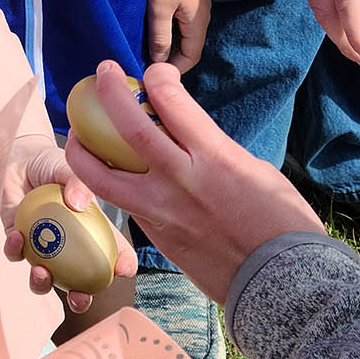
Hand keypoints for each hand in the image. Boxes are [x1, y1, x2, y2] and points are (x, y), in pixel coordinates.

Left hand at [1, 132, 133, 310]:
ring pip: (45, 279)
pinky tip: (16, 237)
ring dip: (43, 283)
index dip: (123, 265)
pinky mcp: (17, 243)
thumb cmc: (50, 163)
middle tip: (79, 297)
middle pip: (80, 282)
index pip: (113, 252)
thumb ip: (78, 181)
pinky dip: (15, 250)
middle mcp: (69, 246)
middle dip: (81, 298)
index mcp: (91, 230)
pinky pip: (15, 255)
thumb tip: (78, 204)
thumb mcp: (69, 166)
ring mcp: (43, 248)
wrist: (17, 158)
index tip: (125, 270)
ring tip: (41, 271)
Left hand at [49, 61, 319, 303]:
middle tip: (103, 73)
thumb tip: (188, 137)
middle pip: (128, 129)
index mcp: (214, 158)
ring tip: (77, 135)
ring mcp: (162, 213)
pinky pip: (124, 205)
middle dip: (110, 93)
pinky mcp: (156, 239)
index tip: (155, 74)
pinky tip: (110, 176)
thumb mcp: (255, 171)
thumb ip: (215, 151)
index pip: (171, 102)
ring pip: (103, 178)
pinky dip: (111, 185)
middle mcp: (180, 182)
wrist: (281, 285)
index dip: (158, 77)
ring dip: (83, 151)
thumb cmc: (281, 223)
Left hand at [146, 0, 208, 70]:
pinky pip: (179, 17)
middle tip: (144, 63)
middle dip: (169, 58)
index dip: (173, 70)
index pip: (192, 57)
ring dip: (166, 41)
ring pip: (183, 31)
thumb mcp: (158, 7)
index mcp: (199, 21)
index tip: (150, 75)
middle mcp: (202, 13)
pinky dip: (166, 26)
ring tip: (144, 47)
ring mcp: (195, 0)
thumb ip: (160, 37)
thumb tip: (160, 63)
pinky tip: (149, 25)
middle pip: (188, 46)